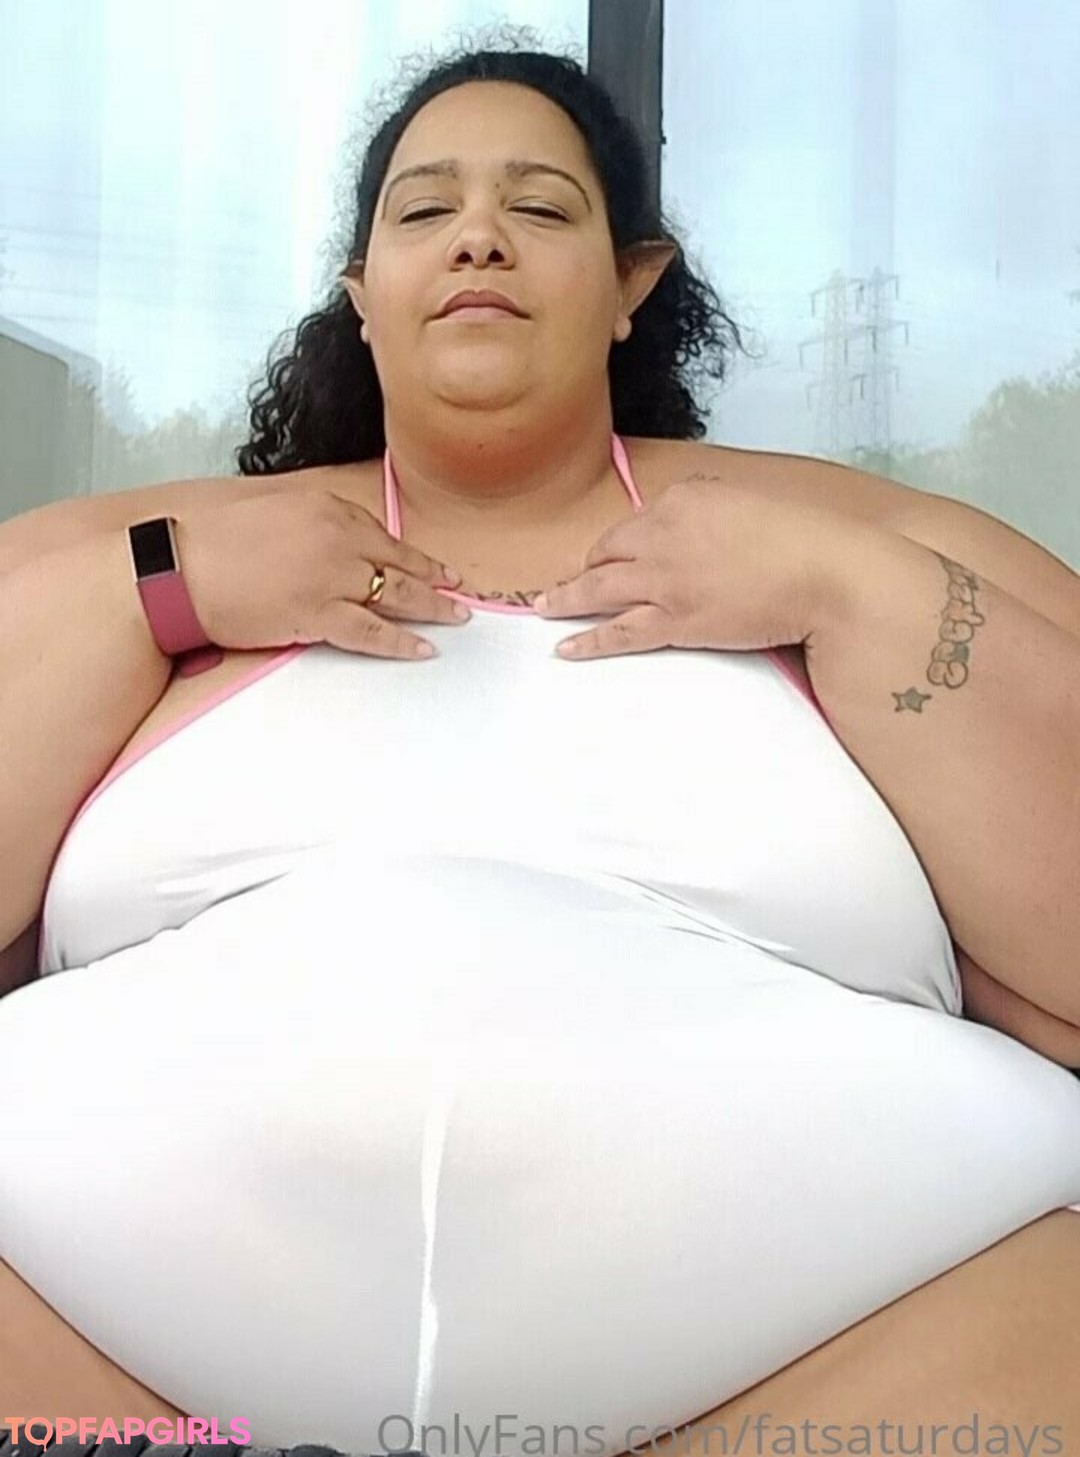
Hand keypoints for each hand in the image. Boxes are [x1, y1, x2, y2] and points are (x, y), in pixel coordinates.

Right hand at [178, 489, 466, 660]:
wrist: (176, 568)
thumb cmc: (209, 540)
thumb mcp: (266, 509)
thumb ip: (306, 520)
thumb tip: (327, 535)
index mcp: (325, 508)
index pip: (380, 533)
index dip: (411, 553)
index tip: (431, 564)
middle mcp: (338, 538)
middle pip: (400, 563)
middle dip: (435, 578)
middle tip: (460, 588)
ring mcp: (332, 577)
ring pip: (398, 596)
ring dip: (434, 607)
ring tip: (458, 617)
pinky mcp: (318, 614)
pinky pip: (373, 631)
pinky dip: (402, 642)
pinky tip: (425, 648)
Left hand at [532, 476, 853, 658]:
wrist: (825, 573)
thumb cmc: (801, 538)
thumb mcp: (748, 501)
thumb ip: (711, 505)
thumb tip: (691, 514)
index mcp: (682, 500)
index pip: (637, 522)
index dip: (625, 542)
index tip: (617, 554)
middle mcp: (662, 536)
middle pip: (607, 552)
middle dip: (589, 567)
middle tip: (571, 581)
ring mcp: (664, 581)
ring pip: (598, 590)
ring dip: (566, 599)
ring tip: (545, 607)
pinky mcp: (674, 621)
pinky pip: (617, 633)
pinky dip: (587, 641)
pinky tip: (566, 647)